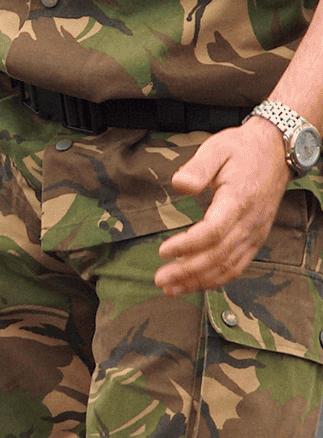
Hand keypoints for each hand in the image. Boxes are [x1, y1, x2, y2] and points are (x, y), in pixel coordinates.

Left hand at [155, 118, 290, 294]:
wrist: (277, 151)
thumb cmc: (242, 150)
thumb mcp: (217, 148)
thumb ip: (198, 167)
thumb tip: (179, 183)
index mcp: (239, 199)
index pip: (213, 231)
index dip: (187, 245)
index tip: (163, 251)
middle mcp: (250, 221)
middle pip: (218, 255)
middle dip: (186, 271)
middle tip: (160, 279)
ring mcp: (255, 233)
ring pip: (227, 266)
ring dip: (198, 282)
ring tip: (170, 289)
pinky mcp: (255, 239)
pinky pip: (237, 266)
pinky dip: (215, 280)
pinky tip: (193, 285)